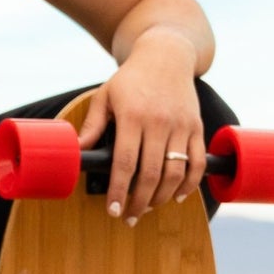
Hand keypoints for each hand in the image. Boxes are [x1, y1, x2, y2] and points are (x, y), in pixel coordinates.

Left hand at [78, 28, 204, 221]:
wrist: (166, 55)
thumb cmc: (130, 79)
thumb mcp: (104, 97)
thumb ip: (92, 126)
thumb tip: (76, 152)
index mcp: (132, 117)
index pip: (126, 163)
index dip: (119, 190)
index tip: (113, 210)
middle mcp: (159, 122)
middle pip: (151, 174)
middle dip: (139, 202)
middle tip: (128, 218)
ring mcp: (181, 126)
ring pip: (176, 172)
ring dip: (161, 197)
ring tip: (147, 208)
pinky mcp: (197, 127)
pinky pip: (197, 162)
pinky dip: (190, 184)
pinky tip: (176, 196)